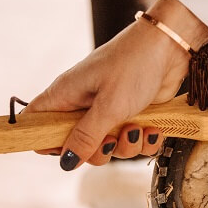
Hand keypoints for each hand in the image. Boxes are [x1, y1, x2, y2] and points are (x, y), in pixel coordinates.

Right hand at [25, 0, 207, 169]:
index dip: (44, 142)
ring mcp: (108, 110)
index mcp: (66, 94)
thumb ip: (87, 136)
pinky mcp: (132, 114)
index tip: (66, 151)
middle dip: (98, 152)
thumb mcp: (109, 105)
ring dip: (126, 145)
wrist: (171, 45)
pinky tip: (153, 128)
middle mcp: (83, 104)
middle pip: (76, 145)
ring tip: (138, 128)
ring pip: (108, 147)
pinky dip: (145, 140)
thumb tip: (65, 162)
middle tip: (113, 139)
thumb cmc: (135, 64)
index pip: (36, 122)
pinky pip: (132, 141)